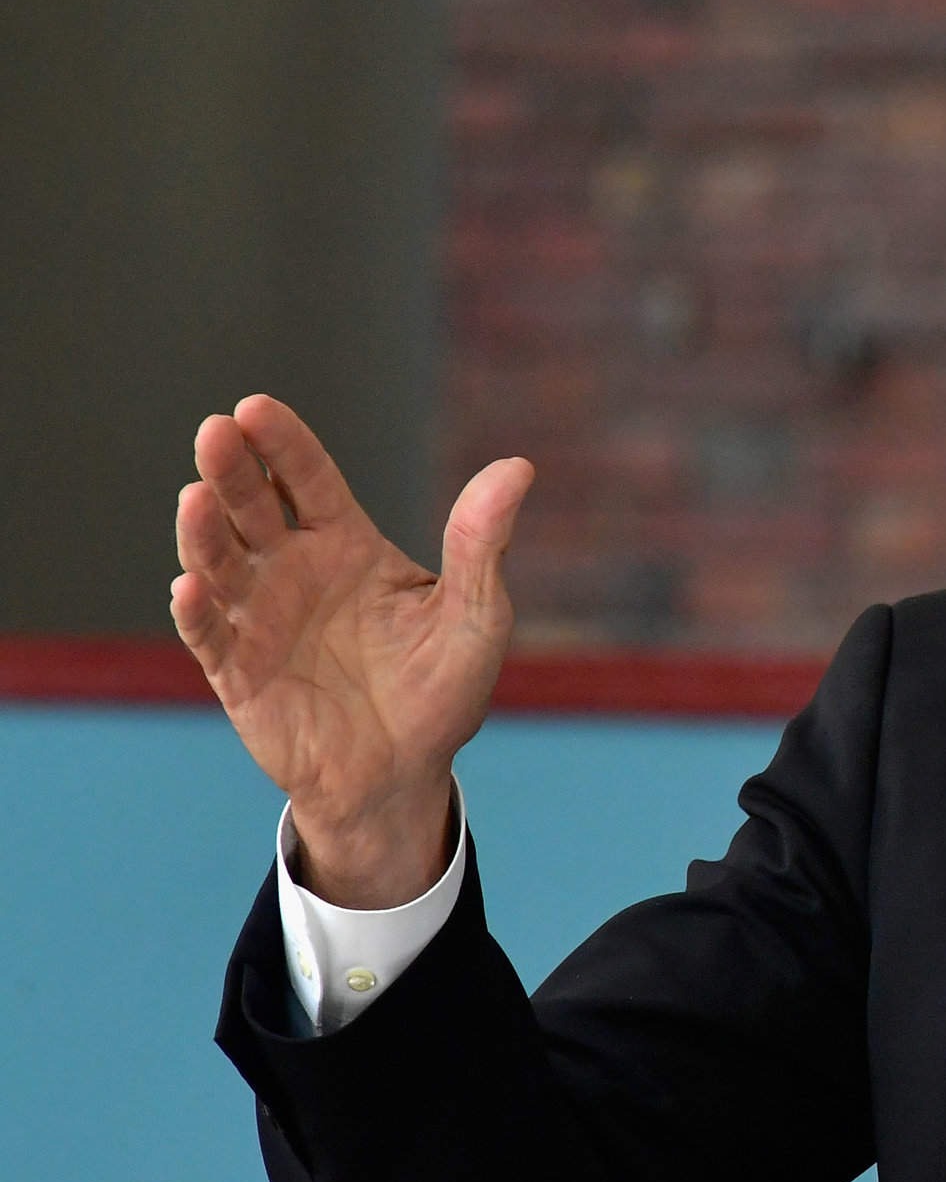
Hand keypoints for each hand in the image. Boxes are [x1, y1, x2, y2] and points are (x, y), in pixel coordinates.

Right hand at [170, 395, 533, 908]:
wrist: (406, 774)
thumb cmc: (442, 690)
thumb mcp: (477, 616)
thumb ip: (483, 544)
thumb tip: (518, 468)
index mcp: (346, 546)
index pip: (307, 481)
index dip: (282, 444)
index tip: (255, 407)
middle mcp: (293, 571)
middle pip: (251, 507)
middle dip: (231, 469)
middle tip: (215, 431)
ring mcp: (259, 619)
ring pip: (220, 563)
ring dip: (204, 532)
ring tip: (196, 498)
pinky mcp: (238, 673)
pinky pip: (211, 637)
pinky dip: (198, 613)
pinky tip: (190, 587)